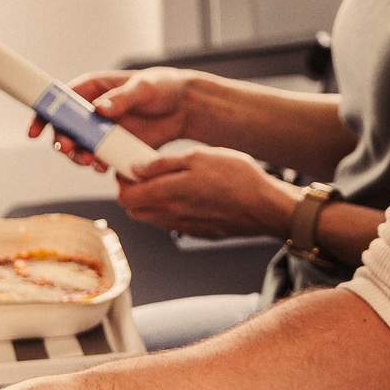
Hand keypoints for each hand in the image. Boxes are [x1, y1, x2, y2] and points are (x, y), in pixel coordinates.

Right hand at [28, 68, 198, 170]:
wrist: (185, 109)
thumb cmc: (162, 87)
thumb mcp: (144, 88)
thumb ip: (121, 98)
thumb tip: (99, 109)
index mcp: (92, 89)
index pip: (59, 101)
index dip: (43, 115)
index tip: (35, 131)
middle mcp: (91, 112)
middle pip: (64, 130)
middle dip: (63, 143)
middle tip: (72, 151)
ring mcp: (102, 132)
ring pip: (79, 148)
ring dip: (78, 157)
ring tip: (91, 162)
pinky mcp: (115, 148)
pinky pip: (99, 160)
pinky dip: (97, 165)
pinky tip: (105, 167)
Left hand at [114, 149, 295, 240]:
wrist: (266, 206)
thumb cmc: (236, 176)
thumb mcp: (199, 156)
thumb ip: (163, 164)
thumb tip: (136, 169)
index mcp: (168, 193)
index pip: (126, 197)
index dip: (122, 182)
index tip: (130, 168)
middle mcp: (171, 215)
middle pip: (134, 210)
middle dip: (133, 193)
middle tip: (146, 175)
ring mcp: (184, 227)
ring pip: (152, 218)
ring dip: (151, 202)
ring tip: (169, 182)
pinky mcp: (198, 232)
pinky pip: (172, 223)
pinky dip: (170, 210)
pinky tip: (189, 195)